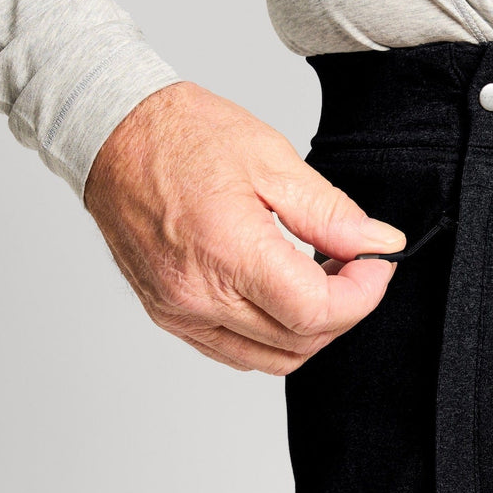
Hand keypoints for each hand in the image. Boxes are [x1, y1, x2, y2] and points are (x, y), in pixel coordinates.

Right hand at [83, 81, 406, 374]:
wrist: (112, 133)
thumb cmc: (183, 135)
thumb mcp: (273, 160)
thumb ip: (331, 214)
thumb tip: (379, 244)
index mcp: (226, 251)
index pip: (316, 313)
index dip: (362, 296)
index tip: (377, 264)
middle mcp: (197, 294)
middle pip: (300, 342)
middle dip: (346, 309)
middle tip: (356, 263)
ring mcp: (179, 310)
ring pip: (272, 358)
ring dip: (312, 329)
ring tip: (324, 278)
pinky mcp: (169, 314)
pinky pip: (235, 351)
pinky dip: (274, 336)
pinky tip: (286, 293)